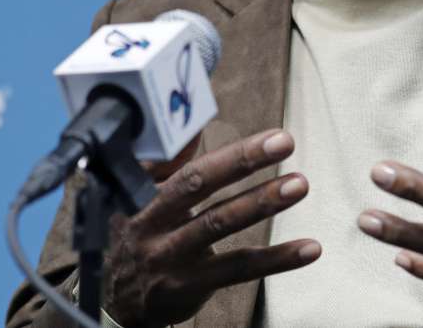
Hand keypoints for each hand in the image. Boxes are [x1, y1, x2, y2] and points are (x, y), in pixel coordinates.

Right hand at [102, 129, 320, 326]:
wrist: (113, 300)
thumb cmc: (136, 235)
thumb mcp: (137, 196)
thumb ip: (165, 162)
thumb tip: (191, 123)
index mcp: (142, 194)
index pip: (183, 164)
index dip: (223, 148)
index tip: (263, 132)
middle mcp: (152, 222)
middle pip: (198, 186)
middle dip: (242, 161)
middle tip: (283, 142)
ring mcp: (170, 255)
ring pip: (219, 224)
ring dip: (262, 203)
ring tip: (299, 184)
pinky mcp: (189, 285)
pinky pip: (238, 268)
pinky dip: (276, 259)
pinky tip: (309, 248)